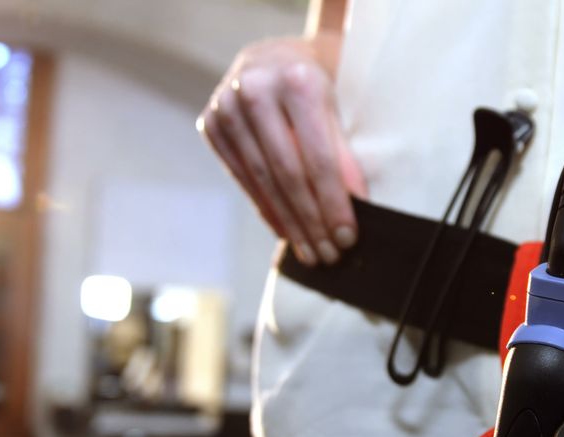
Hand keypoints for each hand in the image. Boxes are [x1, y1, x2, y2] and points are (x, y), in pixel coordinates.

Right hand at [197, 38, 366, 265]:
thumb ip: (346, 154)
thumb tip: (352, 213)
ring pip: (263, 181)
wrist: (279, 55)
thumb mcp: (345, 105)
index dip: (334, 203)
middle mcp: (255, 90)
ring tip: (311, 253)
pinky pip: (243, 177)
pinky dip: (267, 208)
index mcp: (297, 81)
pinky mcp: (211, 123)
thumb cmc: (326, 81)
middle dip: (311, 221)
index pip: (318, 158)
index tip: (348, 237)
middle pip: (288, 174)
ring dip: (289, 223)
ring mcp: (226, 106)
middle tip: (330, 255)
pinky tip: (286, 232)